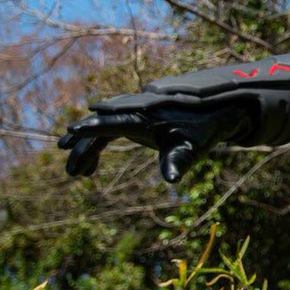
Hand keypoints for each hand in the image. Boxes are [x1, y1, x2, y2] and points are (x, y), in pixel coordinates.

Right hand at [59, 96, 250, 182]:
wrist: (220, 110)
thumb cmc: (205, 129)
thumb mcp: (193, 146)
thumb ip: (178, 160)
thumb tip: (171, 179)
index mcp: (146, 115)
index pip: (112, 122)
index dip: (90, 128)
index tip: (70, 132)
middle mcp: (137, 110)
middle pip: (102, 125)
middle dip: (83, 145)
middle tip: (71, 170)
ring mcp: (137, 113)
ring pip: (104, 128)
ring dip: (88, 148)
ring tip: (78, 173)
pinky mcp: (140, 118)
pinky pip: (111, 130)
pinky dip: (100, 145)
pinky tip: (92, 166)